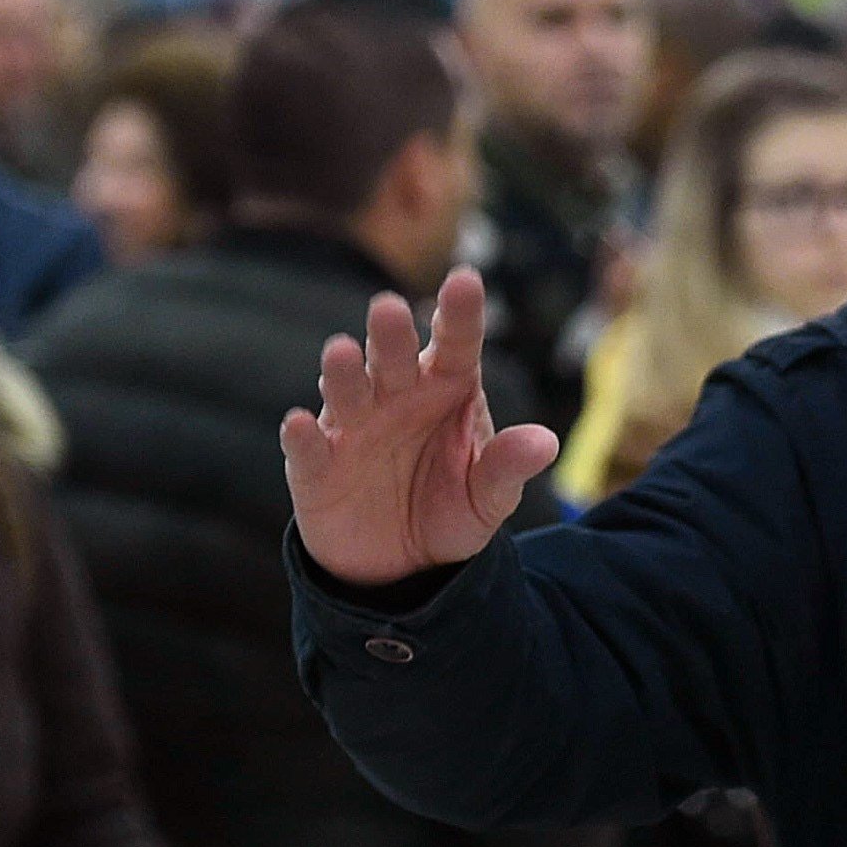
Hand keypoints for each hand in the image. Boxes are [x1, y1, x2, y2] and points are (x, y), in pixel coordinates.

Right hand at [276, 268, 556, 587]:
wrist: (403, 564)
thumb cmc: (450, 509)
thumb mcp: (489, 497)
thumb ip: (508, 467)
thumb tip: (546, 443)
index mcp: (447, 386)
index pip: (457, 343)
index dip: (460, 313)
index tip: (466, 281)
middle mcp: (396, 394)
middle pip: (394, 357)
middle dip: (390, 335)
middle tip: (389, 309)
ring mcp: (353, 426)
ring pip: (346, 390)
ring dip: (342, 373)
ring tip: (341, 353)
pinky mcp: (317, 465)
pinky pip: (308, 448)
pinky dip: (302, 438)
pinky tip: (299, 426)